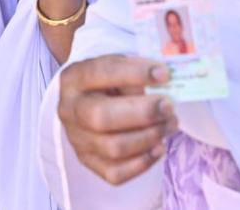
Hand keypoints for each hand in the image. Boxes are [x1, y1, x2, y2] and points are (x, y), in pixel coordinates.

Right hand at [59, 55, 177, 185]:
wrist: (88, 102)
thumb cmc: (108, 82)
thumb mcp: (116, 66)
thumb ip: (134, 72)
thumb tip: (163, 84)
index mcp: (73, 79)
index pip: (100, 73)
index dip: (134, 74)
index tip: (164, 74)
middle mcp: (69, 110)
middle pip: (102, 117)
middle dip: (143, 113)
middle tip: (168, 106)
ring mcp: (77, 140)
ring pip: (113, 148)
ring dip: (149, 137)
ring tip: (170, 124)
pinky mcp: (88, 162)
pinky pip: (116, 173)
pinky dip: (143, 162)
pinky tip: (158, 147)